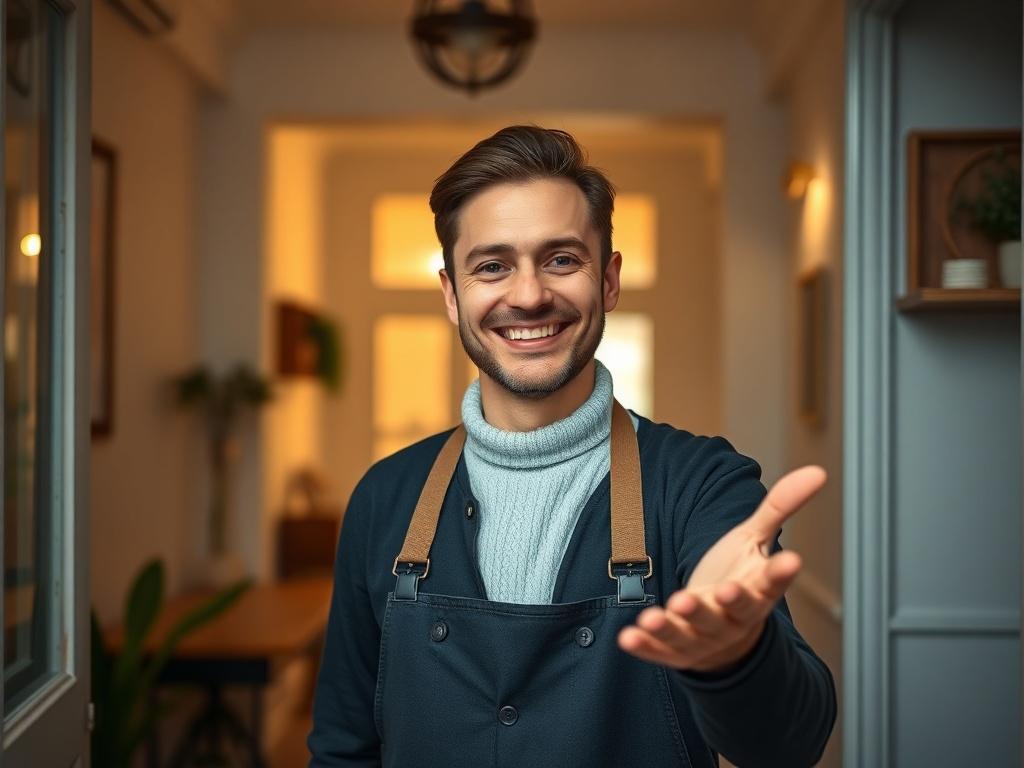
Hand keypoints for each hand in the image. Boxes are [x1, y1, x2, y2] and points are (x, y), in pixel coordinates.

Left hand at [617, 465, 825, 672]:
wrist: (725, 640)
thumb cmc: (740, 579)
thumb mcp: (756, 542)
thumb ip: (780, 508)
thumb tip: (818, 471)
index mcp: (757, 591)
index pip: (773, 581)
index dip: (781, 572)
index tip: (793, 559)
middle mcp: (733, 618)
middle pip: (733, 611)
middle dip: (727, 602)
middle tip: (722, 591)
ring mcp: (704, 637)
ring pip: (692, 633)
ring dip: (674, 625)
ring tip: (655, 615)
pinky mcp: (677, 651)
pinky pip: (661, 651)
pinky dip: (645, 645)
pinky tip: (627, 637)